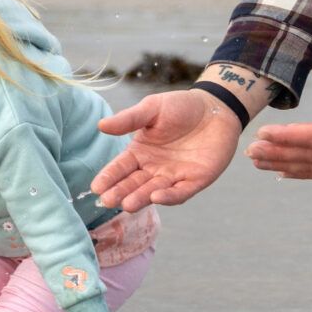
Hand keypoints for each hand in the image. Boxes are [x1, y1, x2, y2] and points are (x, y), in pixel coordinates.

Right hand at [90, 87, 244, 211]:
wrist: (216, 108)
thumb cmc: (181, 106)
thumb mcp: (152, 109)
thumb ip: (128, 119)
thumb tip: (100, 125)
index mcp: (141, 152)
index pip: (121, 167)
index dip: (109, 177)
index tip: (96, 187)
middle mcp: (154, 168)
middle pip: (134, 183)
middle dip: (121, 192)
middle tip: (107, 201)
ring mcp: (174, 176)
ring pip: (153, 191)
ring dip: (140, 198)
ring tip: (127, 204)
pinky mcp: (195, 180)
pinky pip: (180, 192)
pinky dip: (169, 196)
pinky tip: (156, 197)